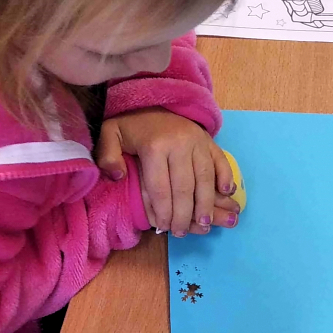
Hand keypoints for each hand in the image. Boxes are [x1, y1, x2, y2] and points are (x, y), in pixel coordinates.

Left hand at [96, 109, 240, 235]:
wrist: (155, 101)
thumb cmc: (132, 126)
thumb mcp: (110, 135)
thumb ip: (107, 156)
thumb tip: (118, 176)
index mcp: (155, 146)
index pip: (161, 188)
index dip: (164, 212)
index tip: (164, 229)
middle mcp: (180, 143)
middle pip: (185, 188)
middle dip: (184, 215)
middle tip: (182, 232)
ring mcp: (198, 141)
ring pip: (206, 179)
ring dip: (206, 204)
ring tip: (204, 223)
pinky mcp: (209, 141)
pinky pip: (221, 161)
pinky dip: (225, 178)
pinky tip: (225, 194)